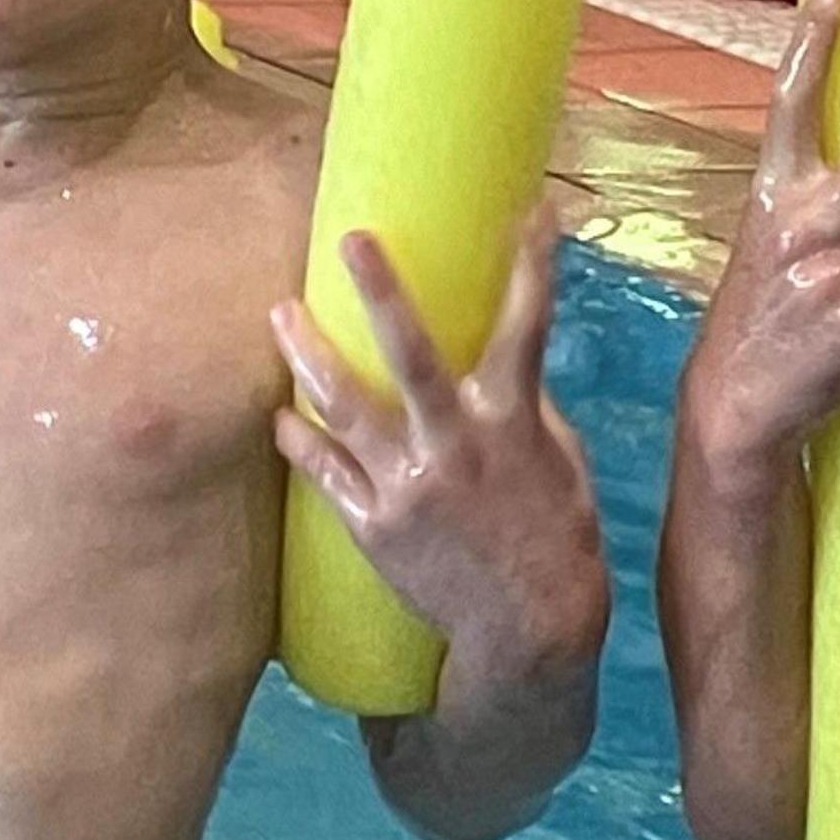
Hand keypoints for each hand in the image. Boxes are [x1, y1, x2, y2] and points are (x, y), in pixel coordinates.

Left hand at [272, 211, 609, 672]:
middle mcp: (455, 446)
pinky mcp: (376, 527)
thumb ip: (526, 409)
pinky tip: (281, 418)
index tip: (535, 210)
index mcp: (511, 423)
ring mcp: (409, 486)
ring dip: (309, 358)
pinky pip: (327, 477)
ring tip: (279, 314)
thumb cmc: (556, 538)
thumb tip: (496, 366)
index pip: (527, 328)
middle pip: (412, 355)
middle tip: (350, 237)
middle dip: (382, 291)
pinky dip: (301, 444)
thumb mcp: (560, 464)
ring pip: (345, 410)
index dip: (535, 267)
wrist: (529, 629)